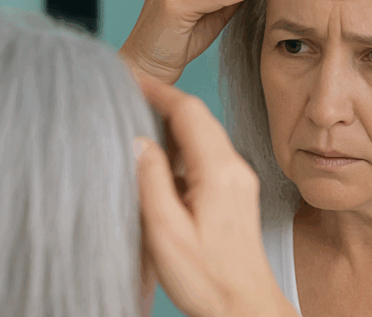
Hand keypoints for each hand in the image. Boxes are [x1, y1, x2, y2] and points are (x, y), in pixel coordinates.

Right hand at [135, 77, 293, 316]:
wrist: (244, 306)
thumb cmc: (207, 278)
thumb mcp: (166, 231)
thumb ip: (150, 180)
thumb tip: (136, 140)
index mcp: (219, 172)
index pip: (189, 112)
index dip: (158, 90)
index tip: (130, 78)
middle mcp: (234, 168)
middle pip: (198, 118)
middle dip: (163, 100)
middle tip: (127, 95)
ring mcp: (237, 180)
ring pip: (202, 135)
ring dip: (172, 123)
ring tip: (137, 121)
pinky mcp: (235, 192)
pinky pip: (206, 154)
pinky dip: (181, 146)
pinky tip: (159, 160)